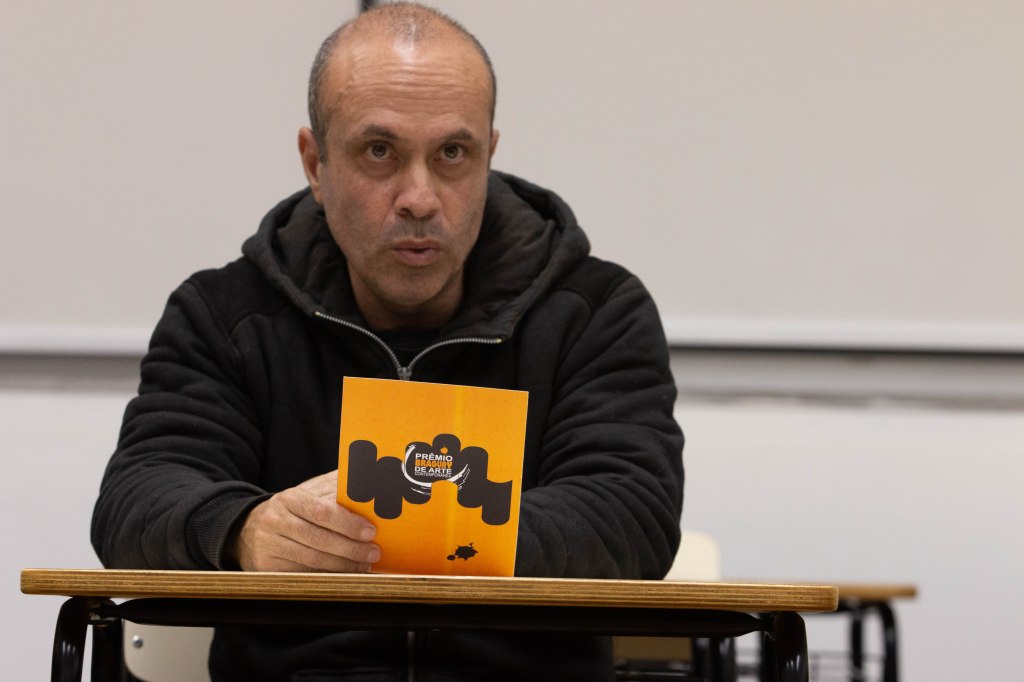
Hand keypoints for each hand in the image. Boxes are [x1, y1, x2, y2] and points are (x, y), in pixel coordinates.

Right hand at [234, 470, 379, 571]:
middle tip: (373, 552)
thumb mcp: (308, 493)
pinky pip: (303, 573)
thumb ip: (335, 488)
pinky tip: (345, 572)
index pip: (321, 511)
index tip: (370, 531)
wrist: (249, 528)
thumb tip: (367, 482)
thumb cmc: (291, 510)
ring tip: (365, 564)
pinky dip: (328, 574)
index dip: (348, 523)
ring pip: (312, 559)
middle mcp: (275, 521)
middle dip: (351, 548)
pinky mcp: (266, 566)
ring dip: (343, 564)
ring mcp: (269, 545)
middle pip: (318, 539)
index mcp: (289, 498)